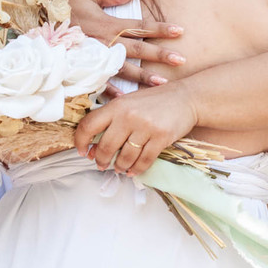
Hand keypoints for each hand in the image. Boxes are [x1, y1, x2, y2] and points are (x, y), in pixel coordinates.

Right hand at [68, 0, 185, 93]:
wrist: (39, 26)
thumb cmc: (66, 10)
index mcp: (110, 24)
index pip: (141, 26)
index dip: (161, 28)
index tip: (180, 31)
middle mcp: (107, 42)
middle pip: (139, 49)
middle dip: (161, 55)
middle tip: (181, 60)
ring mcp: (97, 58)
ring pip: (126, 69)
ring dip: (145, 77)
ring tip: (163, 82)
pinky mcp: (85, 70)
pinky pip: (101, 83)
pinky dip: (113, 92)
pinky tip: (127, 100)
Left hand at [74, 81, 199, 175]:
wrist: (186, 98)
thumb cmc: (155, 101)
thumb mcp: (130, 102)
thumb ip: (112, 120)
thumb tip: (94, 147)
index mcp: (117, 105)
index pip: (88, 125)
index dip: (80, 141)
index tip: (83, 152)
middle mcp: (129, 116)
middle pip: (106, 146)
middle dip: (101, 160)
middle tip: (101, 165)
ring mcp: (145, 127)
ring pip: (125, 157)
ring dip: (120, 166)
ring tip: (119, 168)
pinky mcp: (161, 138)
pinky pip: (144, 161)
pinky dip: (137, 169)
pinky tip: (133, 170)